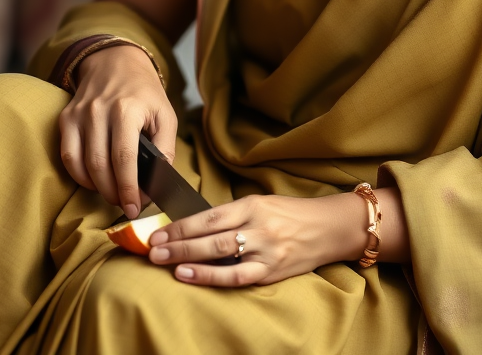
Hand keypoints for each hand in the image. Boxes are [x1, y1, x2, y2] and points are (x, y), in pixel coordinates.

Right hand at [59, 45, 176, 219]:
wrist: (116, 61)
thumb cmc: (144, 92)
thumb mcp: (165, 114)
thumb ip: (165, 148)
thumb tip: (157, 183)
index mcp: (127, 109)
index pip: (124, 158)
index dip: (128, 188)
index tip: (135, 208)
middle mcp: (99, 110)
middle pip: (100, 166)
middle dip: (113, 193)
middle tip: (125, 203)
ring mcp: (79, 114)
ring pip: (81, 164)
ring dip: (96, 187)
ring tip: (112, 192)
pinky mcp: (66, 117)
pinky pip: (67, 156)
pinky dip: (79, 174)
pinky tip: (94, 179)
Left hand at [144, 192, 370, 286]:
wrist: (329, 228)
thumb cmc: (292, 214)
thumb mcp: (262, 204)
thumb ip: (233, 215)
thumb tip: (195, 227)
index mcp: (253, 205)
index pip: (209, 215)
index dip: (182, 224)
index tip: (159, 230)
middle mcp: (258, 226)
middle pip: (210, 236)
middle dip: (178, 243)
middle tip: (152, 248)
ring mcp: (265, 251)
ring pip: (220, 256)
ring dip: (188, 259)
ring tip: (164, 261)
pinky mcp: (271, 272)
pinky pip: (236, 277)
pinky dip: (210, 277)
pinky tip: (189, 276)